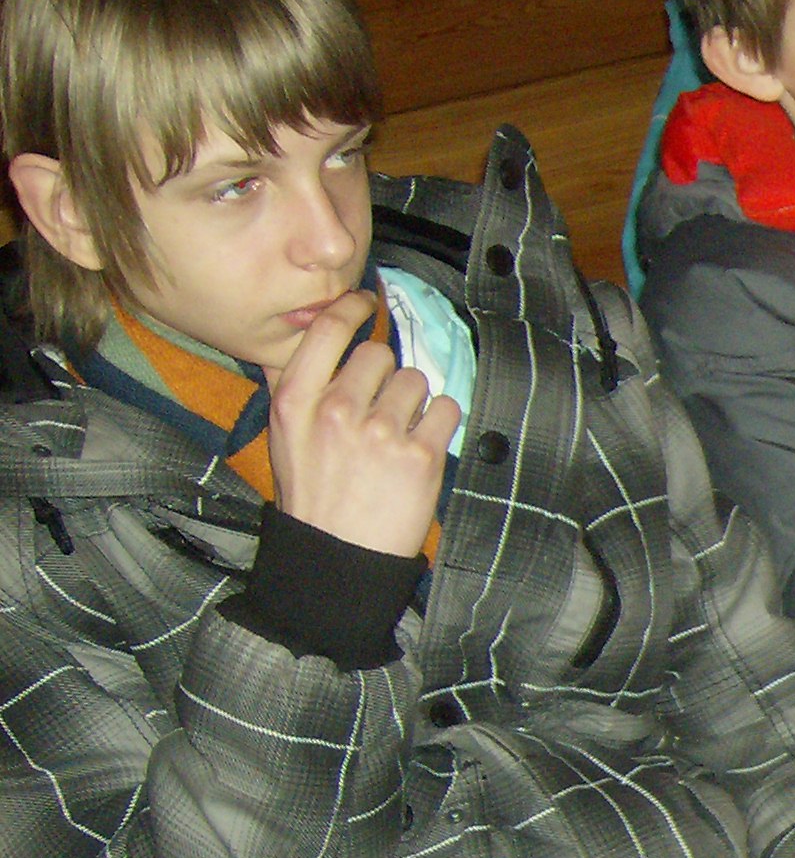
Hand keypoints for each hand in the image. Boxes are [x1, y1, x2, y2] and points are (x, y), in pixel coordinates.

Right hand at [264, 292, 459, 555]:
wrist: (337, 554)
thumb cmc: (313, 493)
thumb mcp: (285, 435)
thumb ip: (299, 384)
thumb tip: (323, 330)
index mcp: (295, 401)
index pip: (328, 329)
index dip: (351, 308)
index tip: (365, 303)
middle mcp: (337, 410)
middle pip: (379, 354)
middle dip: (384, 376)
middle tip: (377, 412)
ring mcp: (381, 432)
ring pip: (415, 380)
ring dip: (413, 402)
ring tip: (397, 436)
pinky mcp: (421, 455)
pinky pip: (446, 407)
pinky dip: (440, 422)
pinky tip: (422, 445)